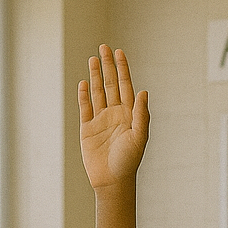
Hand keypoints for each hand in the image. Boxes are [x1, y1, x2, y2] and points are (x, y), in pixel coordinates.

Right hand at [78, 44, 149, 188]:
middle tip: (104, 47)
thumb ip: (141, 115)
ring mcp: (100, 120)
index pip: (125, 86)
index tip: (119, 52)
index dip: (122, 68)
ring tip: (94, 59)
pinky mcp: (87, 129)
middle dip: (108, 66)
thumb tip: (143, 91)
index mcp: (129, 114)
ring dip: (95, 76)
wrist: (112, 181)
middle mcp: (115, 114)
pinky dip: (84, 95)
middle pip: (110, 84)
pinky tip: (84, 82)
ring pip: (97, 92)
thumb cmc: (129, 161)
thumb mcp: (139, 137)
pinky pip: (85, 107)